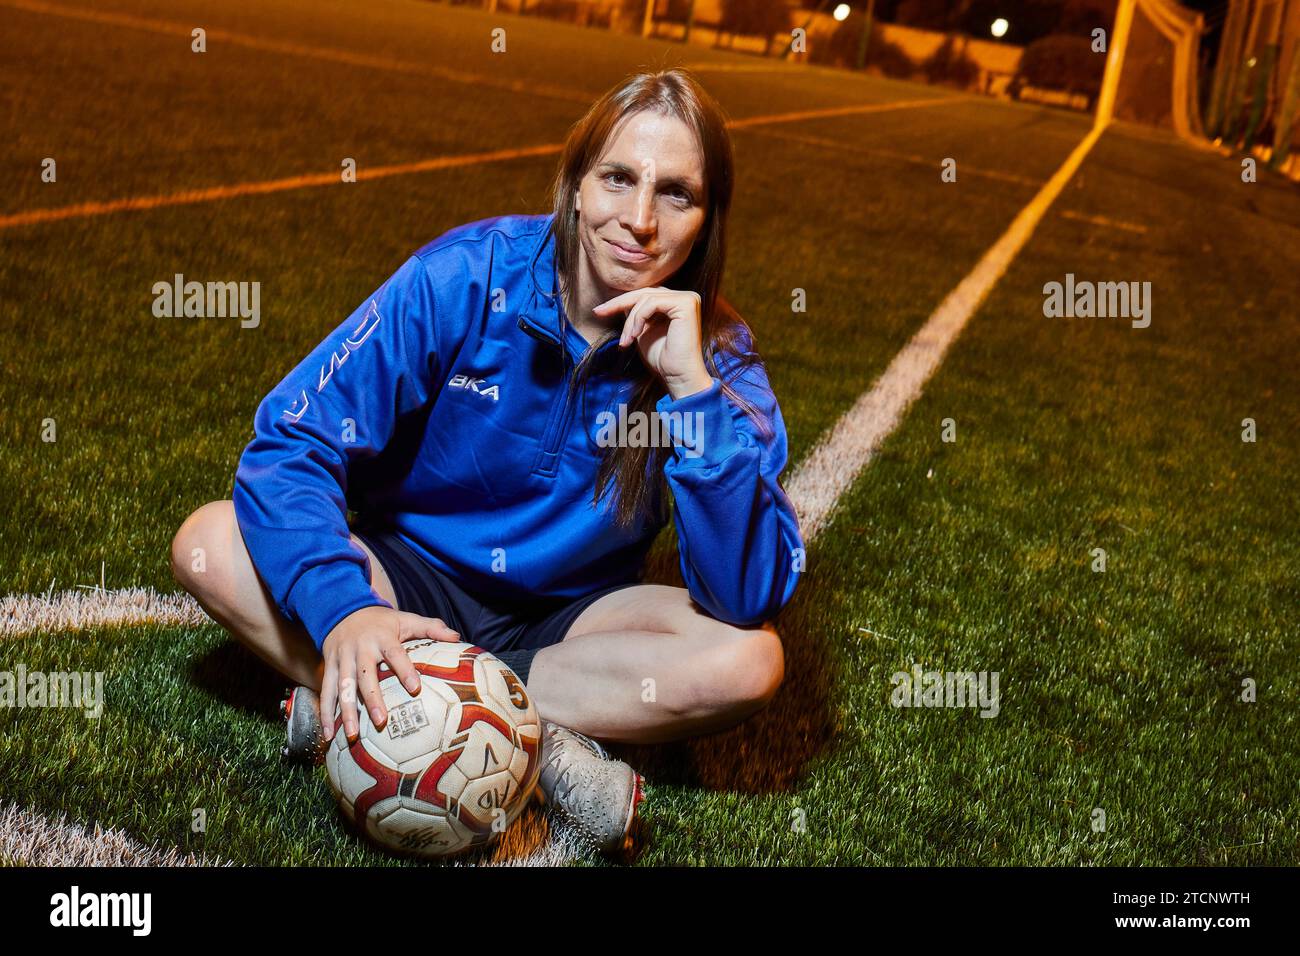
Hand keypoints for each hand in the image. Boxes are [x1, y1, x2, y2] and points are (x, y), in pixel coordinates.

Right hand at [320, 605, 460, 742]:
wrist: (343, 609)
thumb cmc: (382, 621)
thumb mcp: (406, 619)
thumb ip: (432, 627)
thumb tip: (457, 637)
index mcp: (382, 637)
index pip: (395, 654)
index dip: (404, 670)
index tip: (415, 689)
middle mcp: (360, 648)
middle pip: (365, 675)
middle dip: (371, 699)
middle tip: (381, 721)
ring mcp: (341, 659)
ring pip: (342, 687)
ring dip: (345, 712)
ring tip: (351, 736)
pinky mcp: (329, 667)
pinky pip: (325, 692)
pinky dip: (324, 713)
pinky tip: (327, 735)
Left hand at [593, 288, 712, 399]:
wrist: (678, 376)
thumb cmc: (662, 359)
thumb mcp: (642, 331)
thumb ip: (635, 315)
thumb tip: (619, 300)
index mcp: (677, 302)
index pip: (646, 294)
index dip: (621, 301)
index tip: (599, 310)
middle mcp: (686, 297)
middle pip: (644, 292)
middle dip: (618, 303)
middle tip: (598, 312)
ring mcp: (688, 299)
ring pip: (646, 298)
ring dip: (630, 320)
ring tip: (626, 341)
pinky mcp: (686, 304)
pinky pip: (652, 303)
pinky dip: (639, 318)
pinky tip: (634, 336)